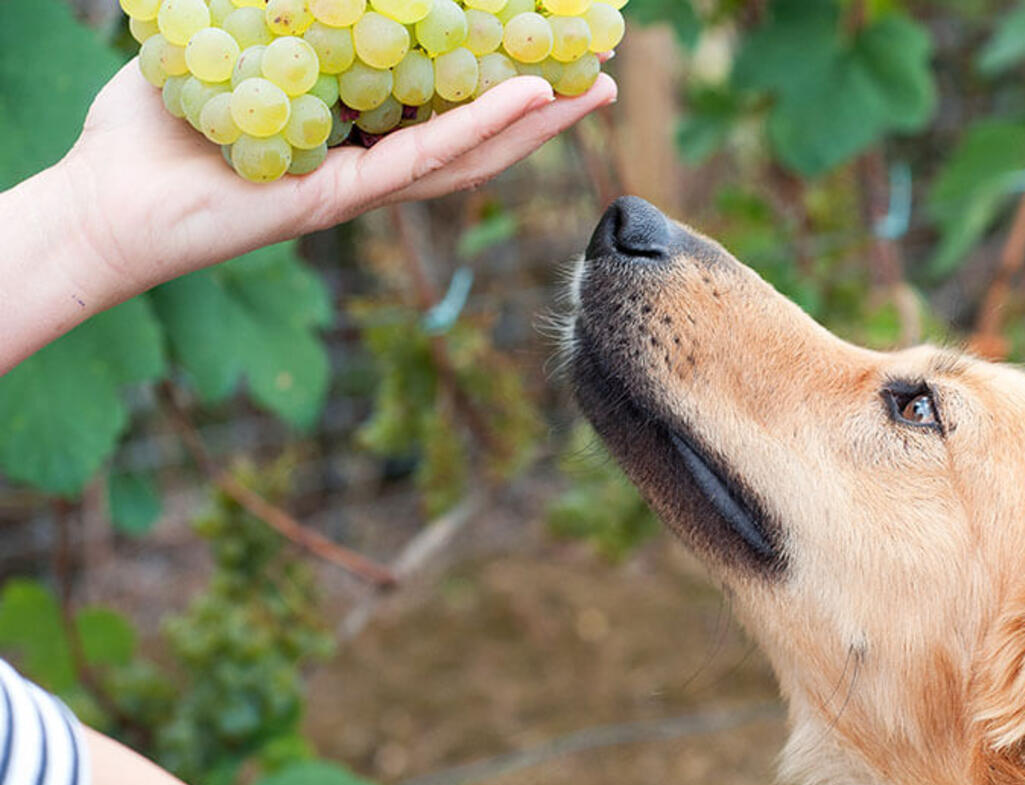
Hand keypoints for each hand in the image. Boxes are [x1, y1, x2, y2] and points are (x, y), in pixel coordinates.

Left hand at [62, 59, 616, 299]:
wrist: (103, 201)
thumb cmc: (149, 131)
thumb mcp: (223, 45)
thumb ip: (268, 17)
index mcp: (347, 129)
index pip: (434, 101)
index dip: (490, 76)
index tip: (537, 44)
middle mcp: (365, 161)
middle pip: (471, 133)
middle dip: (539, 107)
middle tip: (596, 72)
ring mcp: (359, 185)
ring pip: (467, 153)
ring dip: (535, 123)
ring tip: (593, 87)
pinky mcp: (340, 199)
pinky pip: (423, 160)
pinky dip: (480, 128)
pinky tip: (529, 99)